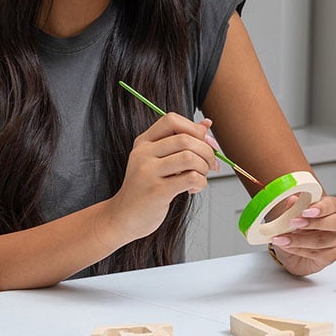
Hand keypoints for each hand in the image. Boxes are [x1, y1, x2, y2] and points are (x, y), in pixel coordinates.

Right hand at [114, 113, 217, 241]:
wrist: (125, 216)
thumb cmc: (146, 189)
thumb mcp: (158, 161)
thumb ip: (179, 142)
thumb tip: (206, 125)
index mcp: (144, 142)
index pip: (172, 120)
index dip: (195, 129)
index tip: (206, 143)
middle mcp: (144, 153)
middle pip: (186, 139)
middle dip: (207, 151)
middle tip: (211, 165)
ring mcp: (149, 172)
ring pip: (190, 158)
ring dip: (204, 168)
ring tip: (200, 177)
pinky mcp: (157, 191)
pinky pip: (190, 178)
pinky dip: (200, 183)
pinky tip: (193, 189)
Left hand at [267, 196, 335, 275]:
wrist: (294, 252)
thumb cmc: (298, 229)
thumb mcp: (292, 215)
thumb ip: (293, 207)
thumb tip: (292, 200)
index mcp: (332, 207)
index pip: (332, 204)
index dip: (321, 208)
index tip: (306, 211)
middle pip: (335, 223)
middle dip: (313, 223)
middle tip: (294, 223)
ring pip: (322, 240)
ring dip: (299, 239)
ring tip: (283, 237)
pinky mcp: (331, 255)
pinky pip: (317, 253)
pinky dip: (298, 249)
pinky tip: (288, 246)